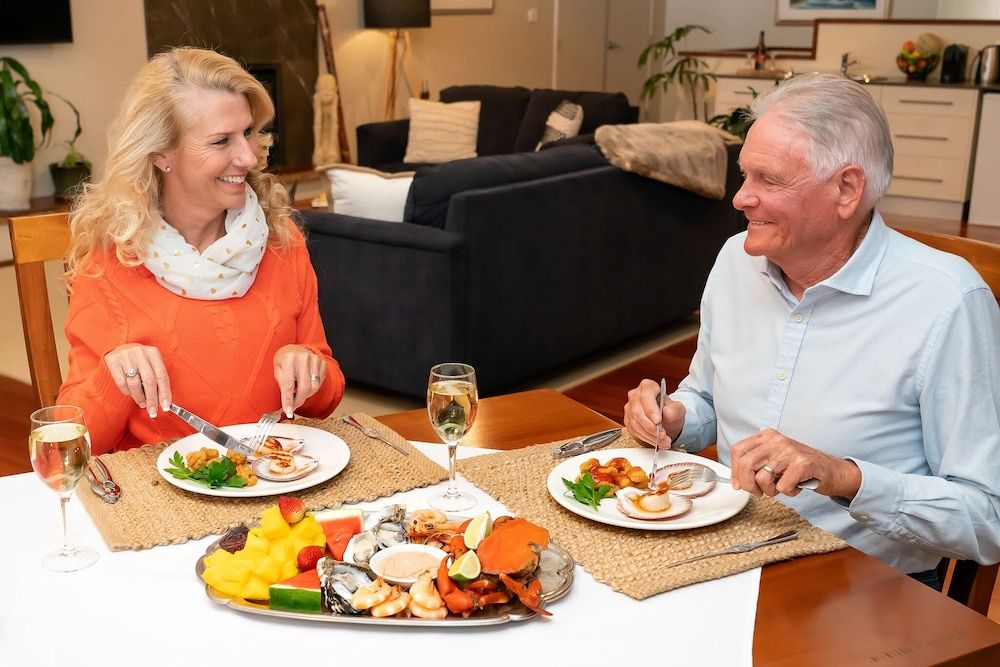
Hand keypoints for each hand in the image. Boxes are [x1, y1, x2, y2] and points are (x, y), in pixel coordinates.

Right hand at [103, 344, 170, 416]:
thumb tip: (163, 401)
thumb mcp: (151, 365)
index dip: (165, 393)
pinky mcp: (113, 361)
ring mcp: (126, 356)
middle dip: (152, 399)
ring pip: (134, 383)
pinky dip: (127, 392)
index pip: (162, 376)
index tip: (166, 407)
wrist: (119, 350)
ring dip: (139, 397)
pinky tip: (131, 394)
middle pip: (149, 380)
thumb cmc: (139, 361)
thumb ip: (157, 379)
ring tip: (142, 404)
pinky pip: (121, 382)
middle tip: (152, 411)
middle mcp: (140, 352)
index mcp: (153, 353)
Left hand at [273, 345, 325, 417]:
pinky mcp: (322, 363)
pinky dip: (312, 387)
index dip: (288, 400)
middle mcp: (303, 358)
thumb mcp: (278, 370)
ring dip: (305, 394)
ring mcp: (314, 359)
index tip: (288, 411)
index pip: (289, 384)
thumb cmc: (285, 360)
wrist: (295, 349)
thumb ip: (282, 384)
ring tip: (298, 390)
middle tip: (293, 406)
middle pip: (304, 388)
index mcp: (289, 359)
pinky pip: (319, 383)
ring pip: (313, 387)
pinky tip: (306, 382)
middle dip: (298, 400)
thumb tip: (287, 401)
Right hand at [623, 379, 684, 446]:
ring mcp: (629, 408)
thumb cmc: (670, 411)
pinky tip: (656, 441)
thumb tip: (666, 413)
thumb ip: (674, 410)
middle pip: (638, 412)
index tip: (658, 420)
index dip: (651, 409)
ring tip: (663, 441)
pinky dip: (646, 438)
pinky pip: (634, 431)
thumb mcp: (678, 409)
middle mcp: (635, 396)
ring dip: (650, 435)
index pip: (646, 396)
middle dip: (651, 426)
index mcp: (647, 386)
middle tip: (662, 434)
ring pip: (635, 423)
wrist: (666, 420)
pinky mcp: (628, 420)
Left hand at [729, 428, 861, 498]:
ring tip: (783, 487)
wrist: (832, 470)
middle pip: (746, 464)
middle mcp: (776, 440)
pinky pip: (782, 486)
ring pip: (763, 478)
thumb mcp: (774, 459)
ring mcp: (789, 450)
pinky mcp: (802, 464)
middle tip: (759, 492)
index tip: (738, 485)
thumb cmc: (800, 467)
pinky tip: (797, 485)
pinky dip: (788, 492)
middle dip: (749, 485)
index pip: (738, 451)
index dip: (735, 471)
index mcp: (767, 436)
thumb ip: (755, 464)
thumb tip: (736, 481)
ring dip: (771, 491)